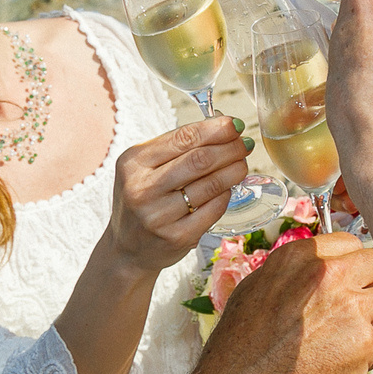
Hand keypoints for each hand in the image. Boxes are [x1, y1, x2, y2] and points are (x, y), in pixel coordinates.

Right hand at [104, 117, 253, 271]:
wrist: (128, 248)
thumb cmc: (143, 199)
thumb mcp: (144, 167)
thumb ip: (176, 147)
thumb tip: (224, 128)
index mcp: (134, 163)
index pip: (183, 138)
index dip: (215, 129)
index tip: (235, 125)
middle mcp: (143, 188)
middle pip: (200, 160)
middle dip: (230, 148)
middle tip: (244, 144)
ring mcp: (159, 216)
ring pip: (211, 185)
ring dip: (234, 171)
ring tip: (242, 164)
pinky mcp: (177, 237)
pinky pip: (213, 209)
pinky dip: (226, 195)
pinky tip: (228, 189)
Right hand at [200, 232, 372, 373]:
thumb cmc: (240, 346)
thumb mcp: (257, 290)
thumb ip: (295, 276)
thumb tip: (318, 274)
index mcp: (302, 257)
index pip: (349, 243)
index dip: (352, 264)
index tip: (350, 280)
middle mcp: (330, 274)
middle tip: (364, 307)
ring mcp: (352, 307)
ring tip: (347, 341)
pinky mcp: (365, 342)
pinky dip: (363, 358)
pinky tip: (335, 367)